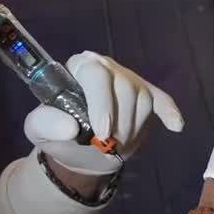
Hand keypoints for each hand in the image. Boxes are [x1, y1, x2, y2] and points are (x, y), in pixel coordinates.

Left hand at [24, 51, 183, 174]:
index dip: (101, 103)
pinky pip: (161, 100)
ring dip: (132, 128)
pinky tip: (175, 126)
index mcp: (79, 67)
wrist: (79, 146)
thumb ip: (46, 124)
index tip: (102, 133)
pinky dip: (168, 112)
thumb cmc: (58, 130)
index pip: (95, 74)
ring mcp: (129, 80)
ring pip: (142, 99)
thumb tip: (70, 127)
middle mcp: (106, 66)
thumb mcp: (38, 129)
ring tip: (117, 145)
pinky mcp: (146, 95)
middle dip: (119, 121)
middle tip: (109, 145)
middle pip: (125, 86)